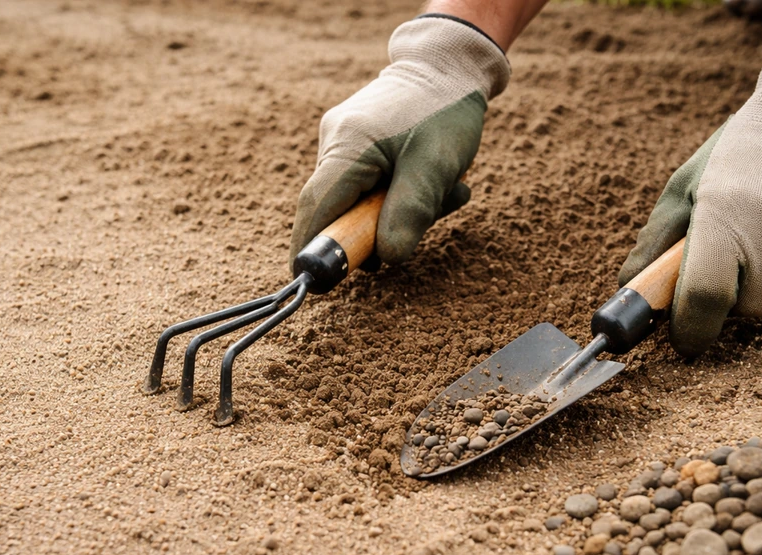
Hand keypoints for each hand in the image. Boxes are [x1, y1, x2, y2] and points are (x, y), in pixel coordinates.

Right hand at [290, 16, 508, 266]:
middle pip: (338, 209)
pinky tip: (434, 185)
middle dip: (377, 230)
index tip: (310, 282)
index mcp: (347, 147)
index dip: (312, 248)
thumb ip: (410, 213)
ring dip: (399, 211)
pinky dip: (400, 194)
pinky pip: (369, 184)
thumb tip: (387, 257)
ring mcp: (343, 141)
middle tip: (419, 228)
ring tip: (443, 194)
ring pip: (359, 200)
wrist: (451, 65)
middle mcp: (335, 143)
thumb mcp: (436, 166)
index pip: (317, 209)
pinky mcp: (357, 143)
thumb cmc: (445, 111)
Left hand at [619, 47, 761, 356]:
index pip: (705, 298)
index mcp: (723, 218)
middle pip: (747, 307)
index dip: (691, 328)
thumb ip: (653, 245)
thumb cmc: (736, 154)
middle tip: (732, 251)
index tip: (684, 338)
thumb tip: (628, 292)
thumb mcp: (684, 189)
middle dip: (732, 293)